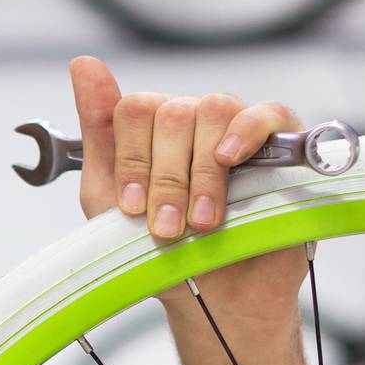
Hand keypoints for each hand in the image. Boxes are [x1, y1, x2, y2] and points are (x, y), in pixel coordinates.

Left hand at [67, 55, 307, 321]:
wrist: (216, 300)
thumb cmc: (164, 253)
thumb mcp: (111, 204)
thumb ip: (98, 137)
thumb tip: (83, 64)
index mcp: (152, 129)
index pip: (133, 111)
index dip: (131, 160)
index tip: (131, 208)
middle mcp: (194, 119)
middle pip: (172, 114)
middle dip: (165, 179)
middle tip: (168, 230)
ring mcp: (237, 127)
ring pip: (213, 111)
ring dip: (202, 173)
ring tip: (203, 222)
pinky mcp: (281, 141)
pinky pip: (268, 112)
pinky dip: (248, 131)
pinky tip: (230, 160)